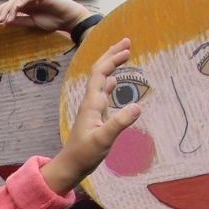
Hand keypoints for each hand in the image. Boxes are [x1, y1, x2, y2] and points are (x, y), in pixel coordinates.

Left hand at [0, 0, 90, 32]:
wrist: (68, 19)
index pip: (12, 7)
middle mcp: (29, 1)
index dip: (3, 10)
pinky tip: (17, 8)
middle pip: (12, 2)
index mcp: (27, 8)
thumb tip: (6, 23)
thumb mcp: (33, 24)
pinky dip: (23, 1)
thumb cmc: (53, 21)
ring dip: (12, 9)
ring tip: (7, 19)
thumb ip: (21, 22)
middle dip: (4, 10)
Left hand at [46, 39, 142, 192]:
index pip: (100, 73)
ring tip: (124, 55)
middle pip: (99, 71)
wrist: (71, 166)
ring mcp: (93, 109)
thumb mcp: (104, 139)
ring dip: (112, 66)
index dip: (112, 58)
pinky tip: (113, 82)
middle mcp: (91, 102)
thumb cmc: (85, 154)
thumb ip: (119, 123)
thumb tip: (137, 106)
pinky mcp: (95, 117)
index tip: (127, 47)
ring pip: (101, 80)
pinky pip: (103, 93)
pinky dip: (110, 83)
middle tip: (128, 42)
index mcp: (92, 103)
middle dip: (112, 55)